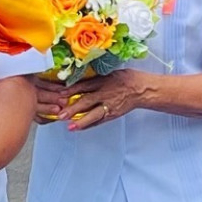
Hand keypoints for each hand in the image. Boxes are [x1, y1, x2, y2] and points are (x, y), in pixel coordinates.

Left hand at [34, 69, 151, 129]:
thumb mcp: (109, 74)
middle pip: (87, 101)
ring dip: (81, 121)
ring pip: (94, 115)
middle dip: (73, 109)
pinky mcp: (113, 114)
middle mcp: (105, 94)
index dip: (71, 90)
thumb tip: (76, 81)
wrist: (142, 89)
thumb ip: (94, 79)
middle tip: (61, 115)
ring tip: (70, 127)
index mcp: (103, 81)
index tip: (59, 94)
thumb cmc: (126, 79)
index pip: (84, 86)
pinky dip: (89, 125)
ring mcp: (110, 106)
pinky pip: (100, 121)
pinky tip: (79, 128)